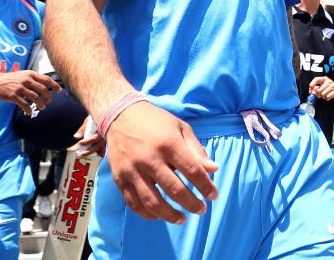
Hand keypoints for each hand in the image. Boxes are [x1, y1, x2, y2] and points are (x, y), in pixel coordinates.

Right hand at [0, 71, 61, 114]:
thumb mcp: (23, 74)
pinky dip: (28, 109)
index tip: (59, 91)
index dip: (54, 85)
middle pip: (43, 90)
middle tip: (49, 102)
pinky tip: (29, 112)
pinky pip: (24, 104)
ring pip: (35, 98)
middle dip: (48, 97)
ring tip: (42, 107)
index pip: (46, 79)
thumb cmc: (11, 78)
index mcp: (30, 74)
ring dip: (40, 104)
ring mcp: (20, 88)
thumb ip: (33, 78)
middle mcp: (26, 80)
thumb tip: (45, 84)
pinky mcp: (14, 96)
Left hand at [72, 116, 104, 156]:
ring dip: (91, 152)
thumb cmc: (94, 119)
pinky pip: (103, 148)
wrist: (104, 115)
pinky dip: (100, 152)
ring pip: (99, 147)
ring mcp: (105, 138)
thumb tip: (76, 137)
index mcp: (100, 129)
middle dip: (88, 151)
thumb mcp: (88, 121)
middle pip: (97, 145)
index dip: (87, 141)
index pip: (94, 137)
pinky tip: (98, 156)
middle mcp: (104, 135)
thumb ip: (82, 129)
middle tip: (79, 154)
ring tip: (83, 156)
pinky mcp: (105, 140)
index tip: (80, 143)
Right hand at [105, 101, 218, 223]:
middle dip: (192, 204)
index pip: (193, 172)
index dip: (206, 186)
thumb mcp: (180, 128)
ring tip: (182, 218)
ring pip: (153, 203)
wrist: (120, 115)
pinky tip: (160, 215)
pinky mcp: (120, 178)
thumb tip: (214, 169)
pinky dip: (148, 214)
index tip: (213, 195)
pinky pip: (134, 203)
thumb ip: (197, 150)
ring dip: (171, 215)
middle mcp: (150, 159)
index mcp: (169, 144)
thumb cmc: (156, 121)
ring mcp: (132, 170)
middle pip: (175, 190)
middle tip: (201, 209)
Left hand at [309, 77, 333, 101]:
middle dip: (318, 95)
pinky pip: (328, 96)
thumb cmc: (330, 90)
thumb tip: (310, 91)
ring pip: (323, 94)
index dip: (312, 84)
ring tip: (326, 95)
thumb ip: (316, 88)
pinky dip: (327, 98)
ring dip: (323, 97)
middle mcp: (328, 81)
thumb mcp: (323, 87)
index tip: (310, 89)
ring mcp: (333, 85)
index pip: (316, 79)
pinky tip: (330, 97)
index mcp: (324, 79)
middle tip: (320, 95)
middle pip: (319, 90)